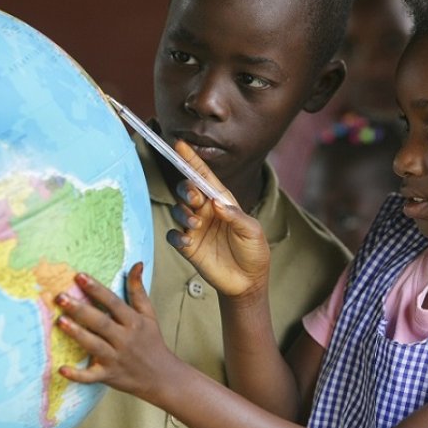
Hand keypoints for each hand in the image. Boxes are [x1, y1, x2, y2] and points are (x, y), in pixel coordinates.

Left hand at [56, 263, 178, 401]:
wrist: (162, 376)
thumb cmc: (152, 342)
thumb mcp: (149, 314)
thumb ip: (138, 290)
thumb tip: (136, 264)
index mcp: (134, 322)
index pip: (113, 302)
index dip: (97, 289)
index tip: (79, 276)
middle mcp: (125, 339)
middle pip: (100, 322)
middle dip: (80, 309)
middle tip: (60, 297)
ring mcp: (116, 358)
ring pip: (94, 345)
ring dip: (77, 334)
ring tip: (60, 321)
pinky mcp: (108, 375)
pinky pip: (91, 376)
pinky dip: (77, 374)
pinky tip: (62, 368)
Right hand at [167, 140, 270, 300]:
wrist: (248, 282)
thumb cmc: (254, 252)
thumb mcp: (252, 231)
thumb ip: (235, 216)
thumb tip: (216, 204)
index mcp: (221, 201)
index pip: (203, 176)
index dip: (191, 160)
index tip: (179, 145)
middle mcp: (206, 211)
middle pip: (186, 190)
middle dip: (186, 189)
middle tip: (194, 198)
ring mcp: (195, 228)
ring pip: (177, 210)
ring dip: (183, 213)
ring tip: (196, 224)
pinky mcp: (188, 246)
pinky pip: (173, 235)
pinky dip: (176, 235)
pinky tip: (187, 240)